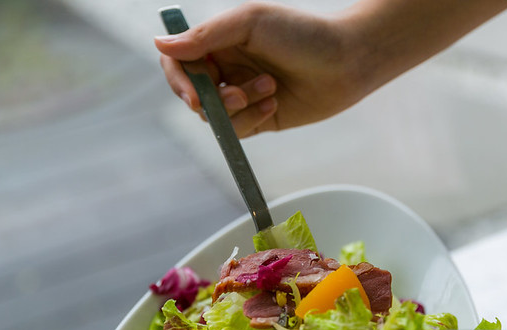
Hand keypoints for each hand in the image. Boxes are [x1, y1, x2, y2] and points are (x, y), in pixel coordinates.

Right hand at [154, 2, 366, 137]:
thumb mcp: (250, 23)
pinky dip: (253, 118)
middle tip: (236, 95)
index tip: (194, 94)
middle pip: (193, 93)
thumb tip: (159, 42)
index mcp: (219, 41)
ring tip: (271, 88)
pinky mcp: (260, 117)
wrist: (347, 61)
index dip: (178, 80)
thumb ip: (205, 35)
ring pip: (215, 116)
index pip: (178, 61)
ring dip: (239, 107)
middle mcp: (227, 67)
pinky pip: (238, 129)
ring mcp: (242, 94)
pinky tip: (276, 102)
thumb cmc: (302, 33)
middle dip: (212, 99)